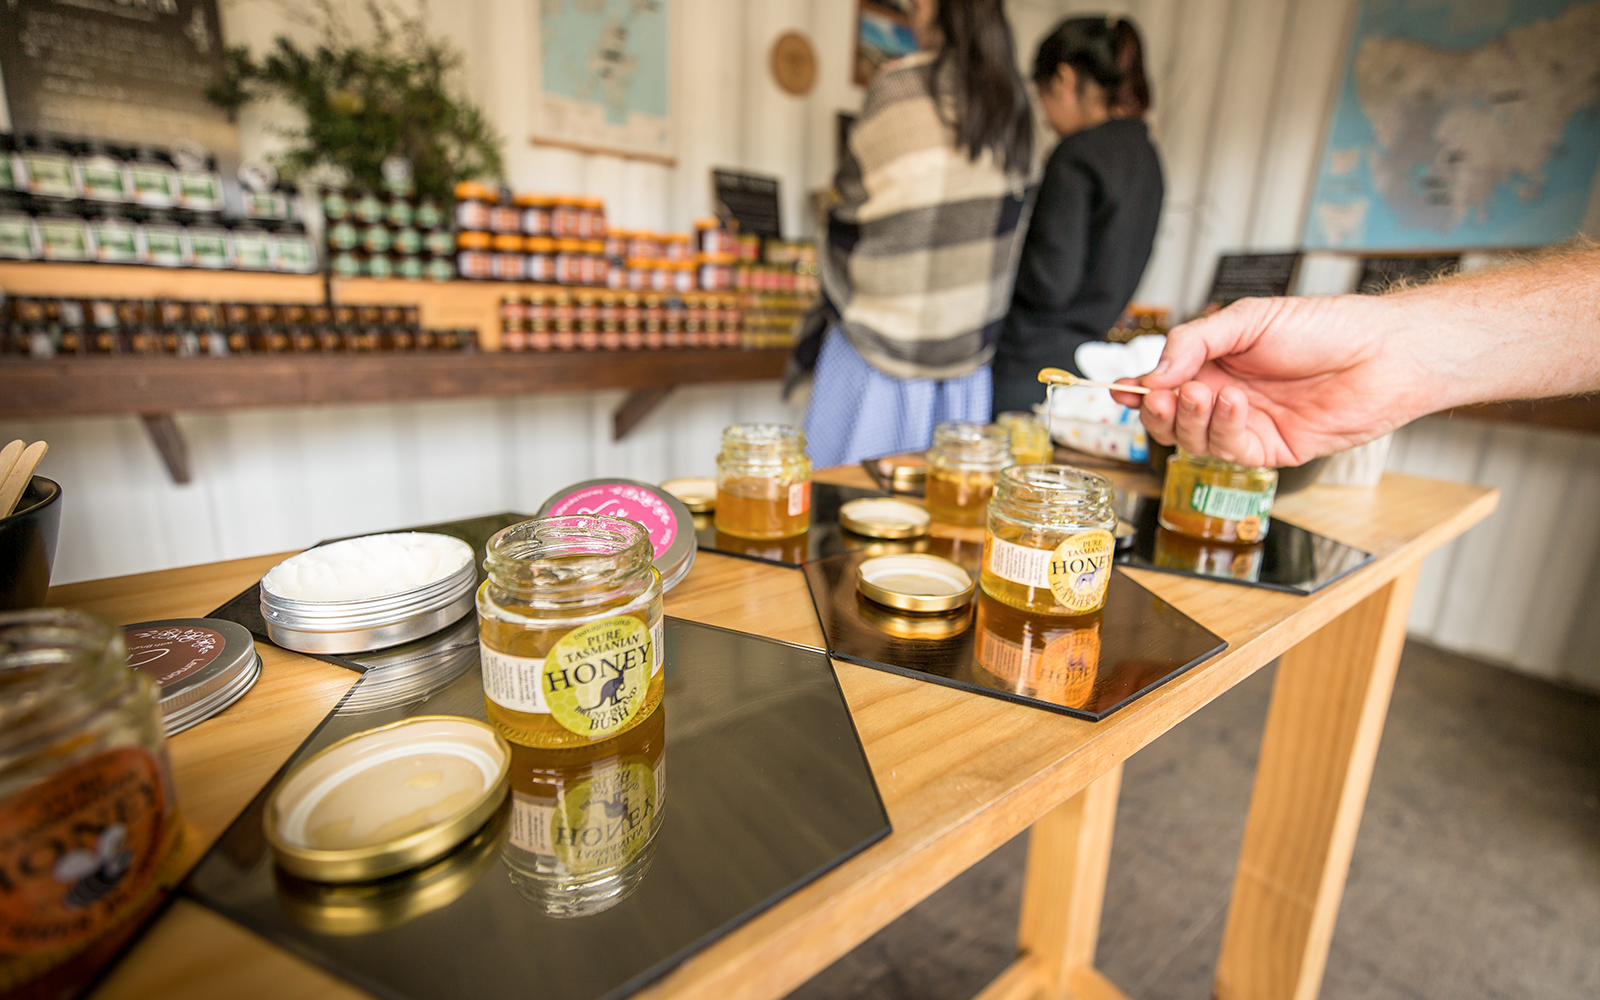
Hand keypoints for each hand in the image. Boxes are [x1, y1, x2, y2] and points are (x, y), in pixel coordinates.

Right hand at [1109, 296, 1432, 466]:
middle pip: (1169, 418)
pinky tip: (1235, 405)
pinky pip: (1229, 450)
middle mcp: (1226, 395)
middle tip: (1163, 396)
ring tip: (1203, 393)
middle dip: (1158, 410)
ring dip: (1190, 418)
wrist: (1383, 353)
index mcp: (1216, 361)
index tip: (1120, 389)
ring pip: (1193, 438)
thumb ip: (1195, 342)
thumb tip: (1154, 373)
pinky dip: (1223, 428)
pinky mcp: (1270, 449)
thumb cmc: (1326, 326)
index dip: (1138, 388)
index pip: (1163, 382)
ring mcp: (1247, 425)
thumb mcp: (1249, 318)